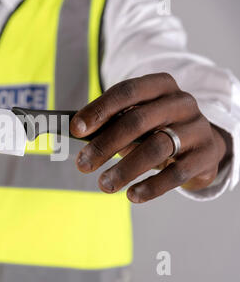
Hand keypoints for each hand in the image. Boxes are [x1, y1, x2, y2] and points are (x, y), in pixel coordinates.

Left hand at [70, 73, 230, 203]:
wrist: (201, 143)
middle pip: (137, 121)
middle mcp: (180, 102)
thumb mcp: (136, 119)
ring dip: (125, 169)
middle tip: (82, 164)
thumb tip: (78, 133)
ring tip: (103, 185)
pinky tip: (132, 196)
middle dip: (105, 144)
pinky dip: (151, 187)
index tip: (76, 129)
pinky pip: (176, 173)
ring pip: (156, 148)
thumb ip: (110, 123)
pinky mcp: (205, 155)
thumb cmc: (157, 129)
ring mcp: (196, 127)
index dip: (99, 110)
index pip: (126, 92)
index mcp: (159, 85)